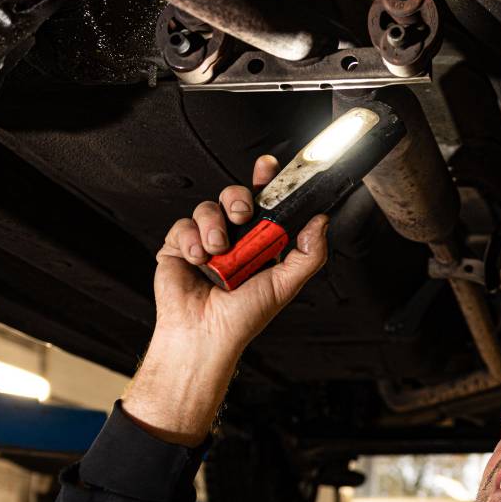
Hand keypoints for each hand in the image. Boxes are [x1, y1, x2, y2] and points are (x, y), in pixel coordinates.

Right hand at [153, 154, 328, 355]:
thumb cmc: (243, 317)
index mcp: (258, 243)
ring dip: (214, 225)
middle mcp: (233, 239)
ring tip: (219, 251)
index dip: (264, 181)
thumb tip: (321, 222)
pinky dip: (192, 240)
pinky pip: (183, 225)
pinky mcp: (178, 247)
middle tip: (243, 216)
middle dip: (238, 198)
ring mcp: (205, 241)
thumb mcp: (285, 284)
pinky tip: (199, 259)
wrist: (206, 335)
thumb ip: (309, 254)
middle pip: (234, 196)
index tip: (268, 167)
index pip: (263, 203)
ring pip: (208, 207)